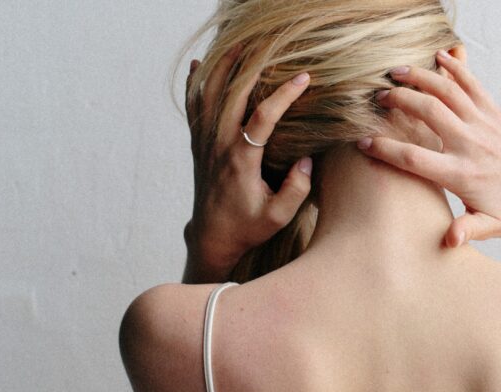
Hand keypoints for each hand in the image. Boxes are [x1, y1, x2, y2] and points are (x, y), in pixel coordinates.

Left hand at [184, 44, 313, 273]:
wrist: (212, 237)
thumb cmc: (248, 227)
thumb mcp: (278, 217)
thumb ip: (296, 190)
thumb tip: (307, 161)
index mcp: (241, 159)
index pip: (263, 117)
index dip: (284, 95)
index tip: (303, 79)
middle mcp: (220, 145)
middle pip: (231, 94)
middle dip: (250, 67)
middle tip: (268, 47)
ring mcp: (206, 143)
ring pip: (209, 95)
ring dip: (222, 67)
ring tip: (236, 46)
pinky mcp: (199, 145)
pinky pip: (193, 107)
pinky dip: (195, 84)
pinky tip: (197, 65)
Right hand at [358, 50, 500, 247]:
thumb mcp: (492, 227)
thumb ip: (468, 231)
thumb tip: (448, 241)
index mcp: (462, 174)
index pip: (415, 159)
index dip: (385, 149)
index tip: (362, 143)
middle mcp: (471, 144)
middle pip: (428, 112)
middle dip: (399, 100)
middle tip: (377, 98)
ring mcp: (483, 124)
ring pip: (447, 91)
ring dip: (420, 77)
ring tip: (396, 71)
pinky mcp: (494, 112)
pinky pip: (472, 83)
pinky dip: (455, 66)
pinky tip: (439, 56)